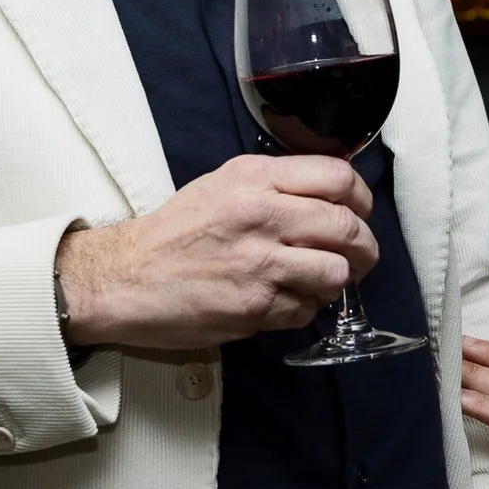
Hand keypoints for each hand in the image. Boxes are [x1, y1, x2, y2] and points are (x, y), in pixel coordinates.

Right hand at [56, 154, 375, 348]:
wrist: (124, 277)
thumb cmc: (175, 231)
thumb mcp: (224, 184)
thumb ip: (277, 184)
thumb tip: (333, 195)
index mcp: (256, 179)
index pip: (339, 178)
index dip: (361, 198)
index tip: (360, 212)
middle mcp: (263, 215)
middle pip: (348, 228)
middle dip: (364, 247)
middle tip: (359, 256)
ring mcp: (261, 263)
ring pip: (337, 273)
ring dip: (336, 281)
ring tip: (319, 281)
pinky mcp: (256, 306)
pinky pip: (308, 309)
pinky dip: (304, 309)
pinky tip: (284, 301)